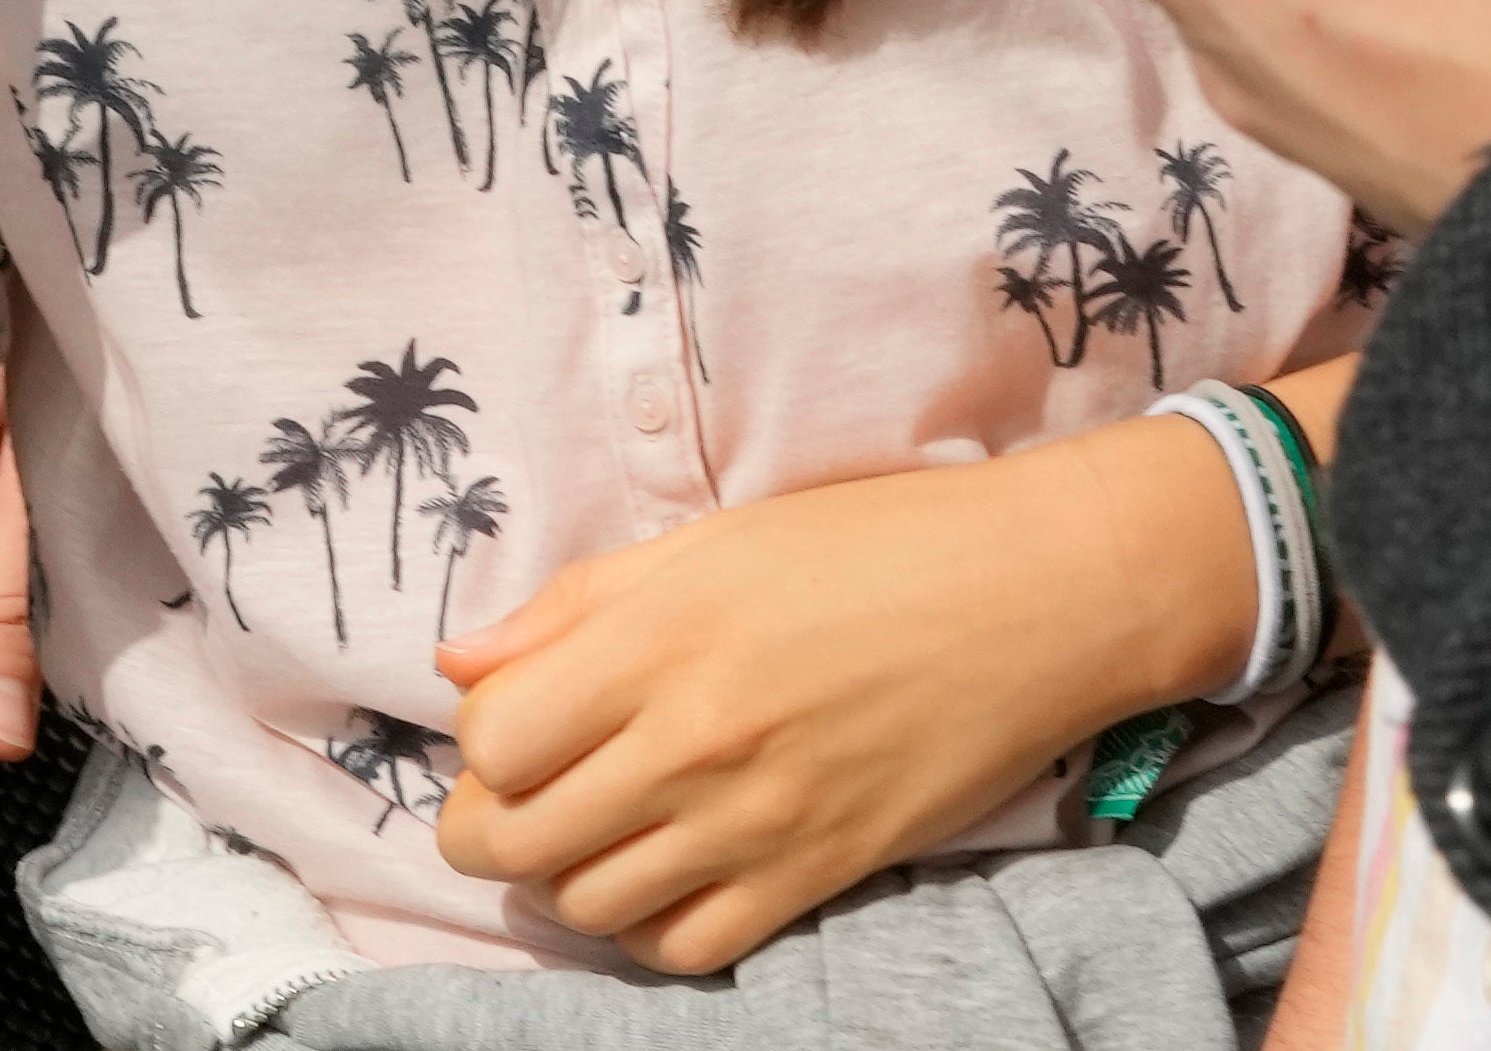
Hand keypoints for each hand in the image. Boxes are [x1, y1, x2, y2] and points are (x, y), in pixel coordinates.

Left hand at [433, 419, 1234, 971]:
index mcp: (651, 644)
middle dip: (484, 826)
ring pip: (589, 904)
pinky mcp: (821, 875)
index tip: (512, 721)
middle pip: (516, 840)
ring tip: (587, 832)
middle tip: (514, 797)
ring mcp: (757, 822)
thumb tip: (459, 662)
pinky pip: (691, 948)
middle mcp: (691, 744)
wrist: (1031, 599)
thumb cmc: (866, 546)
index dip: (480, 740)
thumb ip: (571, 606)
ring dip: (563, 877)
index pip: (490, 743)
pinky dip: (649, 930)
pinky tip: (658, 879)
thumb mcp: (703, 543)